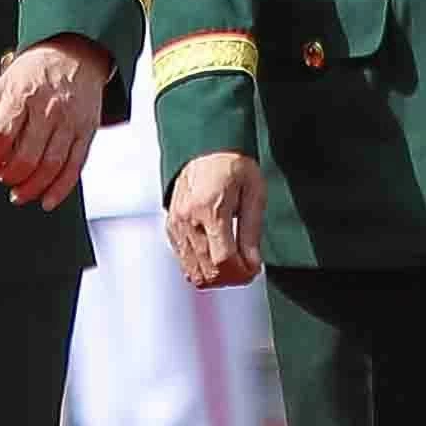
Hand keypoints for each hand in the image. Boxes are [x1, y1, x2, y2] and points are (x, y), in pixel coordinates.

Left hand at [0, 38, 104, 209]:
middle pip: (27, 156)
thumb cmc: (34, 74)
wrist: (74, 54)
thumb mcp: (5, 86)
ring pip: (51, 167)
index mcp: (23, 94)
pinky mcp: (87, 132)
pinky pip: (75, 168)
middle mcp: (49, 108)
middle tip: (4, 179)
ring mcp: (71, 121)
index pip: (2, 135)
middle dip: (11, 176)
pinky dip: (60, 190)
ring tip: (19, 194)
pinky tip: (47, 200)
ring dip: (32, 188)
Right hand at [165, 151, 266, 289]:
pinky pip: (184, 262)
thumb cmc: (231, 164)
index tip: (254, 269)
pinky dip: (202, 267)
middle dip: (231, 278)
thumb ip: (252, 230)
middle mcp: (188, 220)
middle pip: (207, 271)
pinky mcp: (171, 228)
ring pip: (193, 272)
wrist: (205, 148)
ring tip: (233, 264)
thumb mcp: (253, 192)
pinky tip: (216, 257)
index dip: (242, 273)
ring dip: (216, 276)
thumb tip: (252, 262)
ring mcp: (176, 225)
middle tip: (247, 269)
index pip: (223, 260)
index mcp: (210, 208)